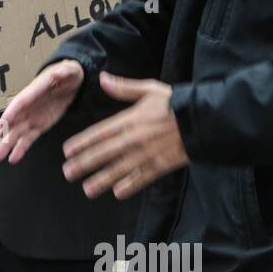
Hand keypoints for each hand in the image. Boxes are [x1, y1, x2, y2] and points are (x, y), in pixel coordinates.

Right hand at [0, 60, 83, 163]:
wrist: (72, 82)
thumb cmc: (67, 74)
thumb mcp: (68, 71)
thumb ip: (63, 73)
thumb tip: (60, 73)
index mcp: (32, 92)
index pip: (19, 104)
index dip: (10, 114)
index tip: (0, 126)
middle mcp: (27, 107)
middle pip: (11, 122)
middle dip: (0, 134)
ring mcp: (31, 118)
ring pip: (16, 134)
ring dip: (6, 146)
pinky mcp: (39, 126)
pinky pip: (28, 139)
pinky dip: (21, 149)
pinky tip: (13, 159)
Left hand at [61, 73, 188, 199]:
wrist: (205, 119)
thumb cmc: (176, 103)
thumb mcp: (150, 89)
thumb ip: (124, 87)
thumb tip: (103, 78)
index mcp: (130, 119)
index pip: (100, 132)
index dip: (83, 142)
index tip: (67, 151)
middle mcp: (135, 138)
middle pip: (104, 153)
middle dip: (85, 163)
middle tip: (68, 173)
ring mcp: (148, 153)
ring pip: (120, 169)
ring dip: (102, 179)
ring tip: (87, 189)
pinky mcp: (162, 165)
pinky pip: (143, 177)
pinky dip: (130, 185)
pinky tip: (118, 193)